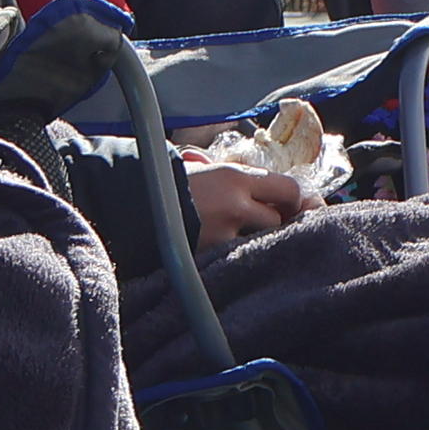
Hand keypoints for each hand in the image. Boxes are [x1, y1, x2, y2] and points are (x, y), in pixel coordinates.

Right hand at [181, 161, 311, 249]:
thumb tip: (289, 193)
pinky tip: (234, 254)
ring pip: (261, 242)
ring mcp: (221, 235)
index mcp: (234, 177)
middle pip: (279, 220)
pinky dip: (239, 257)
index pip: (289, 189)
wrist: (132, 206)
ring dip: (259, 241)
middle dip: (278, 223)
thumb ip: (244, 178)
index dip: (297, 199)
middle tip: (273, 224)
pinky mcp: (208, 258)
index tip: (294, 205)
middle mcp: (233, 205)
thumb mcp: (210, 170)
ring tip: (249, 238)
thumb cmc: (172, 185)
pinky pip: (237, 259)